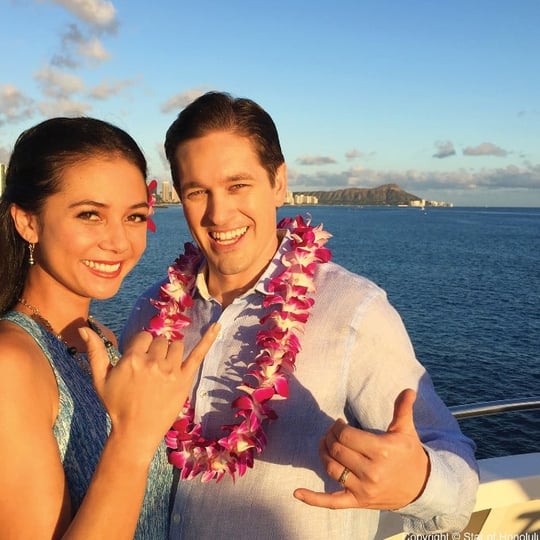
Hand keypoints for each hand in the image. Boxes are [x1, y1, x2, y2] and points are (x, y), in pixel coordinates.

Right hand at [82, 324, 218, 458]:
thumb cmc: (116, 405)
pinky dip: (208, 339)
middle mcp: (153, 361)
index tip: (140, 360)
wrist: (135, 432)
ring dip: (171, 353)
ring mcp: (171, 370)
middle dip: (156, 351)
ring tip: (164, 370)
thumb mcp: (100, 379)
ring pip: (176, 346)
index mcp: (132, 358)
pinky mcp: (184, 379)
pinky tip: (218, 326)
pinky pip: (198, 354)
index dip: (142, 346)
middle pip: (161, 341)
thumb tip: (84, 328)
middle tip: (151, 370)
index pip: (144, 336)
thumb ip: (95, 352)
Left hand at [293, 389, 429, 509]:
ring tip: (324, 444)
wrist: (423, 488)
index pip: (346, 435)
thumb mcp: (406, 431)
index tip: (339, 423)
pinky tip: (297, 492)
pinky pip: (332, 502)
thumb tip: (409, 390)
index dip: (337, 427)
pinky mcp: (358, 502)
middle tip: (332, 432)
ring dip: (323, 454)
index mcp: (381, 450)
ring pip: (332, 469)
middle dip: (329, 437)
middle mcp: (371, 471)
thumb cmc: (410, 455)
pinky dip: (314, 499)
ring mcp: (363, 489)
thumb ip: (403, 409)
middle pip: (337, 450)